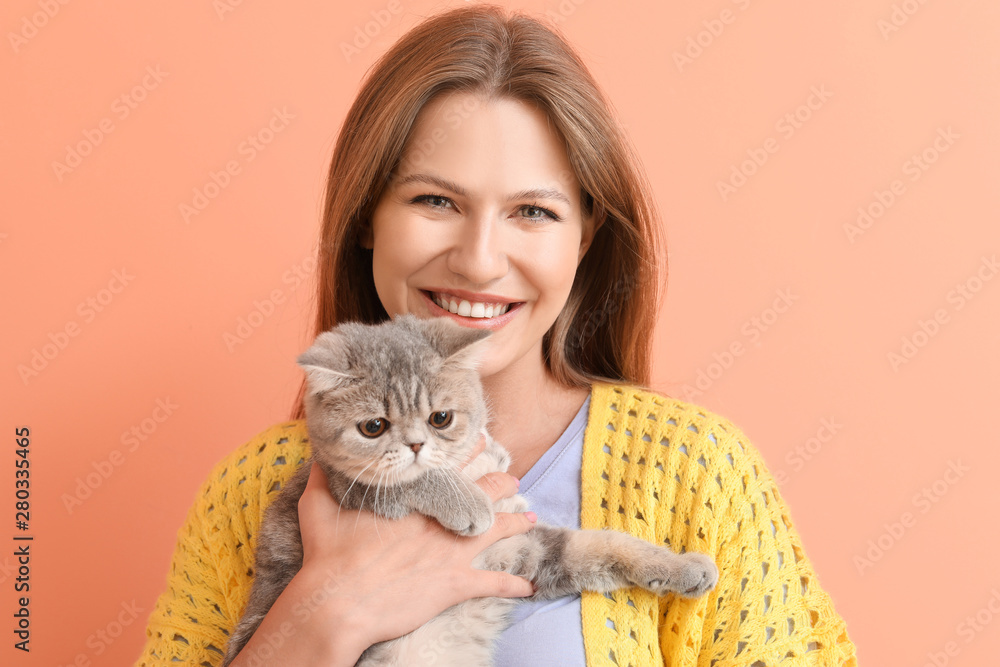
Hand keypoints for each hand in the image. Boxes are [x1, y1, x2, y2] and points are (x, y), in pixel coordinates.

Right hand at [294, 434, 536, 656]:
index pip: (448, 470)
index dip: (467, 454)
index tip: (482, 441)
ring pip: (495, 530)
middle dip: (500, 484)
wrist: (337, 601)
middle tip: (512, 478)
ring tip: (532, 517)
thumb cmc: (327, 556)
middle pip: (480, 494)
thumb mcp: (318, 506)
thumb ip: (323, 476)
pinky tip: (529, 587)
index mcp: (412, 500)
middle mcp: (437, 520)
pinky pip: (493, 584)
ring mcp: (450, 551)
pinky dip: (514, 586)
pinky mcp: (454, 584)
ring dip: (516, 523)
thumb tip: (320, 453)